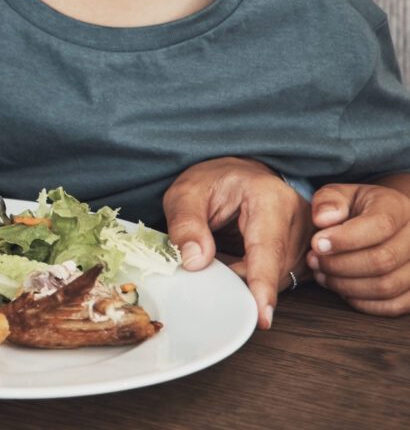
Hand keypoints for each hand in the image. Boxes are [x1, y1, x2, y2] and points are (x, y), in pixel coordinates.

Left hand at [163, 157, 311, 328]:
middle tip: (211, 260)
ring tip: (225, 250)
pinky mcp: (305, 251)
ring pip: (278, 279)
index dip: (262, 285)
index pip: (268, 249)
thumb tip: (195, 262)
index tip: (262, 317)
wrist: (237, 175)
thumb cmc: (214, 181)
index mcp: (270, 197)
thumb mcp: (186, 193)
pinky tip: (239, 259)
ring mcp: (306, 235)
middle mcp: (298, 216)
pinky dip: (255, 277)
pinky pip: (281, 278)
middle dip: (239, 278)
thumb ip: (186, 224)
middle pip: (273, 270)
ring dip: (246, 277)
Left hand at [308, 182, 409, 315]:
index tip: (316, 244)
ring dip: (347, 286)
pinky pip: (393, 306)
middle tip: (314, 261)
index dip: (345, 239)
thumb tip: (322, 219)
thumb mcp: (340, 195)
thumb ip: (328, 201)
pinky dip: (363, 302)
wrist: (382, 221)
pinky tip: (342, 290)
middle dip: (340, 265)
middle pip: (382, 260)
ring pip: (387, 286)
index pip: (379, 225)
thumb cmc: (356, 208)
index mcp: (398, 208)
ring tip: (322, 275)